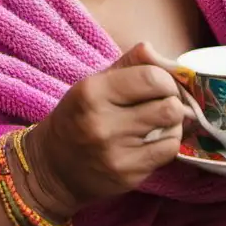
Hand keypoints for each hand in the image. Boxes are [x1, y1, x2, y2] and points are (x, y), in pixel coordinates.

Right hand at [23, 42, 192, 218]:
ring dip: (172, 125)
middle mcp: (102, 123)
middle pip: (169, 107)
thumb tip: (156, 50)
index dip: (166, 80)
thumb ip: (128, 63)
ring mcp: (115, 153)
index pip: (152, 78)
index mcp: (92, 92)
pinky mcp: (127, 175)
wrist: (51, 167)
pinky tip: (152, 142)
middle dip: (173, 103)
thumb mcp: (94, 83)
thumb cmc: (77, 118)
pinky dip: (166, 144)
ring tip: (156, 123)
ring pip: (173, 130)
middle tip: (162, 104)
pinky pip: (168, 152)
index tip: (161, 86)